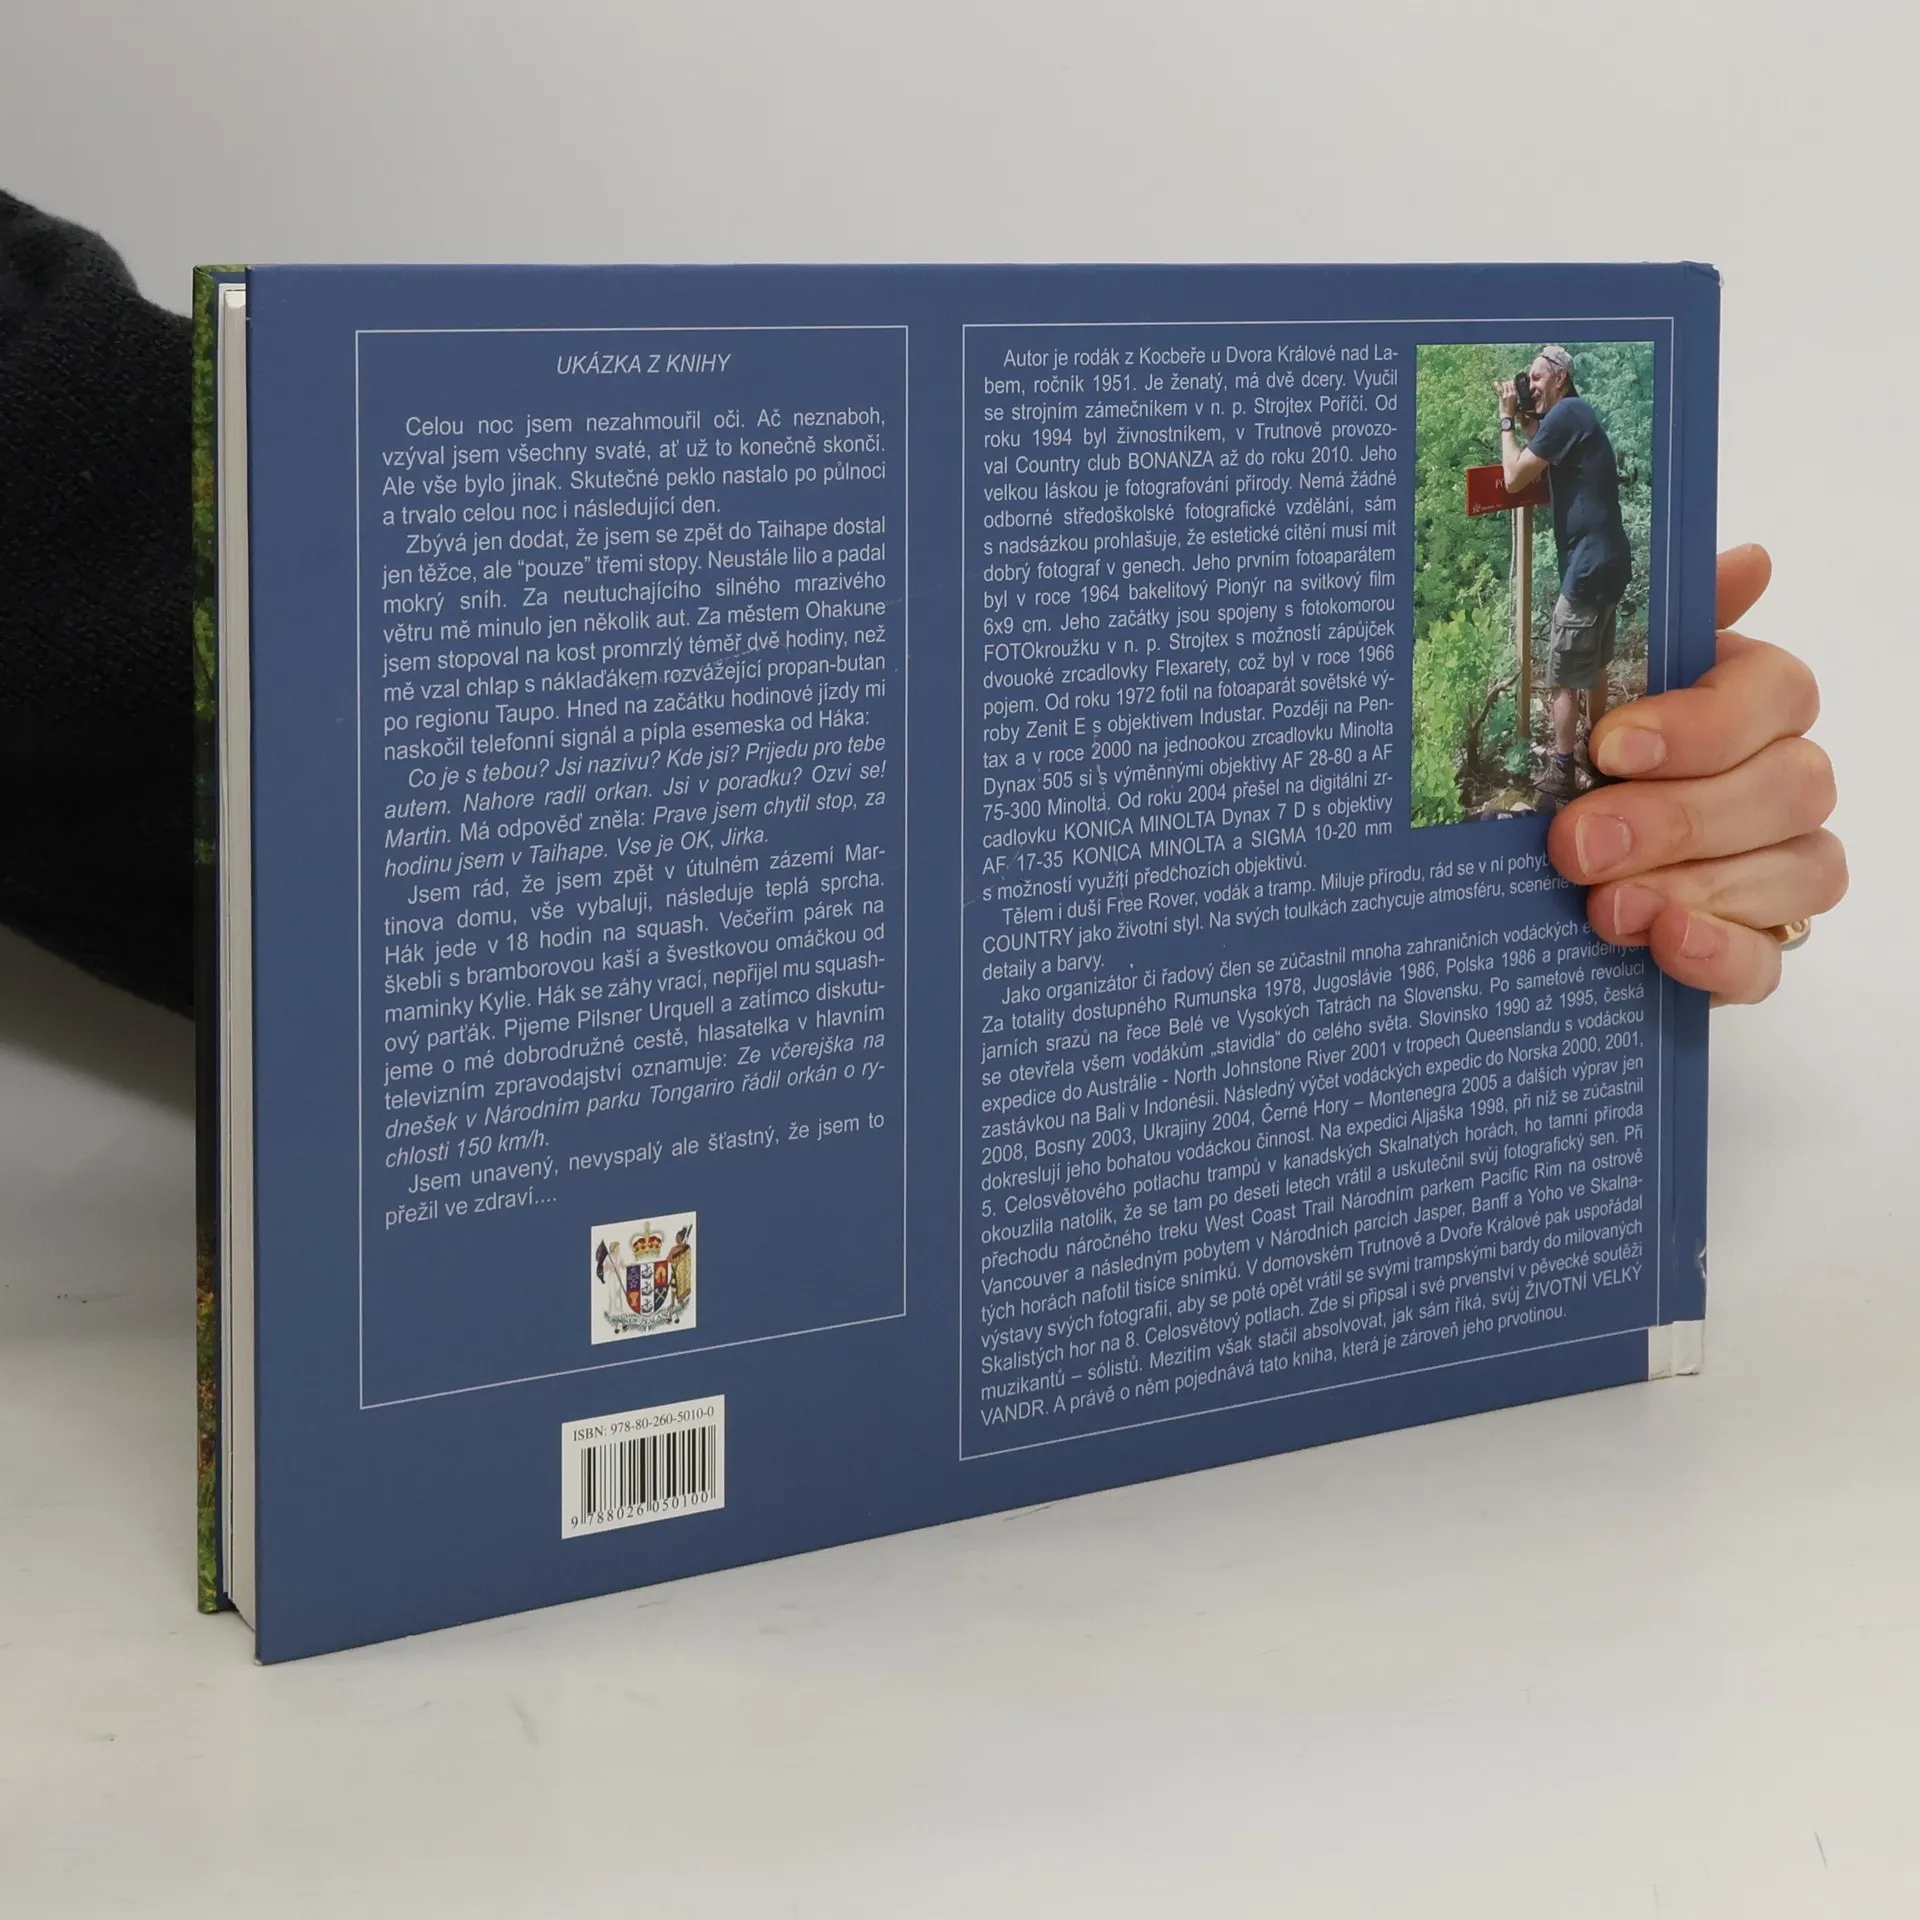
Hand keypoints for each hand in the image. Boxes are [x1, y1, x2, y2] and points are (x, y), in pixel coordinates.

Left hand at [1494, 379, 1518, 418]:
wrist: (1508, 416)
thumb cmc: (1513, 411)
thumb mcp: (1517, 402)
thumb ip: (1515, 396)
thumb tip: (1514, 392)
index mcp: (1516, 394)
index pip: (1514, 385)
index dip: (1512, 382)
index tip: (1511, 381)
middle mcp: (1512, 393)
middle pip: (1509, 384)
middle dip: (1508, 382)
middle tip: (1506, 383)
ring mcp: (1506, 395)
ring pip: (1505, 385)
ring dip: (1504, 383)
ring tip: (1503, 383)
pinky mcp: (1502, 397)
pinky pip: (1499, 389)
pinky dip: (1497, 385)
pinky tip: (1495, 382)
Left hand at [1546, 544, 1843, 1002]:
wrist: (1536, 874)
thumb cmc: (1574, 764)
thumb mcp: (1588, 687)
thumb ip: (1653, 624)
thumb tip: (1749, 561)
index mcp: (1748, 703)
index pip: (1775, 693)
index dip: (1700, 722)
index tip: (1609, 747)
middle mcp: (1783, 779)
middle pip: (1787, 786)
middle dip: (1677, 817)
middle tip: (1578, 843)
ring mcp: (1781, 866)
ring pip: (1797, 868)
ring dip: (1696, 886)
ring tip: (1604, 906)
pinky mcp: (1755, 946)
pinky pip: (1772, 956)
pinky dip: (1720, 953)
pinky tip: (1664, 940)